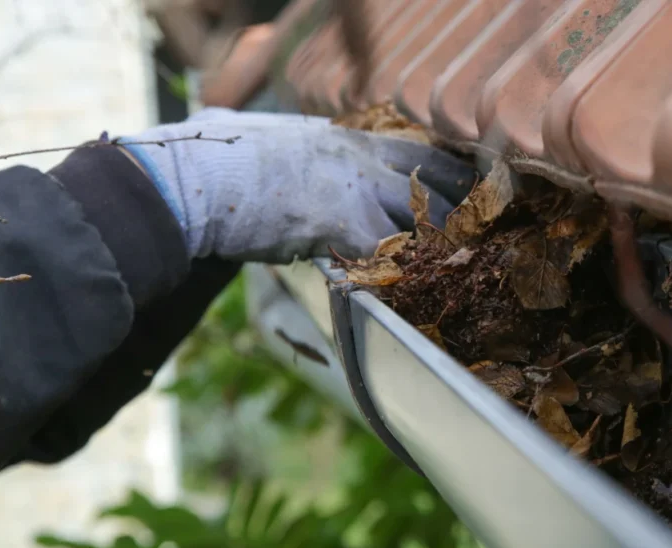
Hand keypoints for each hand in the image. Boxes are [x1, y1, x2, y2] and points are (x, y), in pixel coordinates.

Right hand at [118, 107, 474, 262]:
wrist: (192, 178)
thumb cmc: (211, 156)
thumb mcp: (254, 134)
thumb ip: (278, 142)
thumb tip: (237, 129)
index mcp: (340, 136)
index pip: (414, 148)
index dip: (445, 172)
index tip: (465, 190)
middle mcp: (357, 155)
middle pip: (431, 178)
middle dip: (459, 206)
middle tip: (479, 234)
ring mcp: (353, 185)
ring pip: (420, 217)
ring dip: (439, 247)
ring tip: (461, 272)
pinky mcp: (341, 221)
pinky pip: (389, 253)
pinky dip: (404, 274)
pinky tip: (416, 292)